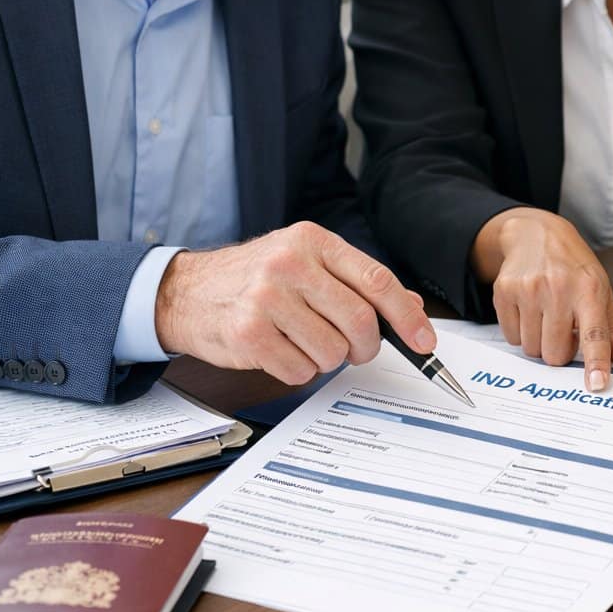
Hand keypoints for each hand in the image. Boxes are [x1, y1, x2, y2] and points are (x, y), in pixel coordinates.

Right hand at [154, 221, 435, 385]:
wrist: (187, 291)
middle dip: (367, 346)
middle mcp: (289, 264)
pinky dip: (300, 370)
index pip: (376, 279)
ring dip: (329, 359)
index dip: (407, 316)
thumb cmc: (256, 278)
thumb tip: (411, 310)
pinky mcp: (246, 334)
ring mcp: (266, 298)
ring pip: (332, 351)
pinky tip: (282, 351)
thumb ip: (358, 283)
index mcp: (313, 241)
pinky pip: (300, 370)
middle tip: (357, 350)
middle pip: (360, 321)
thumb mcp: (307, 263)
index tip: (425, 341)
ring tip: (307, 343)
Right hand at [472, 208, 612, 389]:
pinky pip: (510, 337)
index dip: (596, 361)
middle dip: (560, 351)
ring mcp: (529, 289)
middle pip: (555, 354)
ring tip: (545, 317)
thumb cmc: (574, 268)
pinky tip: (528, 311)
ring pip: (531, 349)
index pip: (595, 334)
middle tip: (563, 330)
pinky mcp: (504, 291)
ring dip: (539, 342)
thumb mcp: (601, 292)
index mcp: (590, 291)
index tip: (597, 384)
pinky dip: (520, 332)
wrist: (536, 234)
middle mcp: (559, 289)